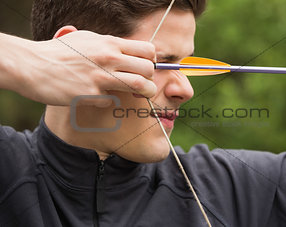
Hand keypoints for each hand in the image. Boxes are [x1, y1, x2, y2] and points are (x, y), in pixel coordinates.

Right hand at [0, 27, 155, 106]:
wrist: (32, 65)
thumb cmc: (59, 52)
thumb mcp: (87, 40)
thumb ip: (108, 45)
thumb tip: (127, 52)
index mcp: (109, 43)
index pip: (147, 49)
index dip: (151, 61)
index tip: (145, 68)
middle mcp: (108, 58)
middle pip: (148, 69)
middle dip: (151, 79)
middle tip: (145, 86)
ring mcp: (100, 76)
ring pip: (139, 85)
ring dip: (145, 93)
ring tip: (142, 96)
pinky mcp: (91, 94)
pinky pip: (113, 100)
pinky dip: (111, 101)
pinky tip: (101, 98)